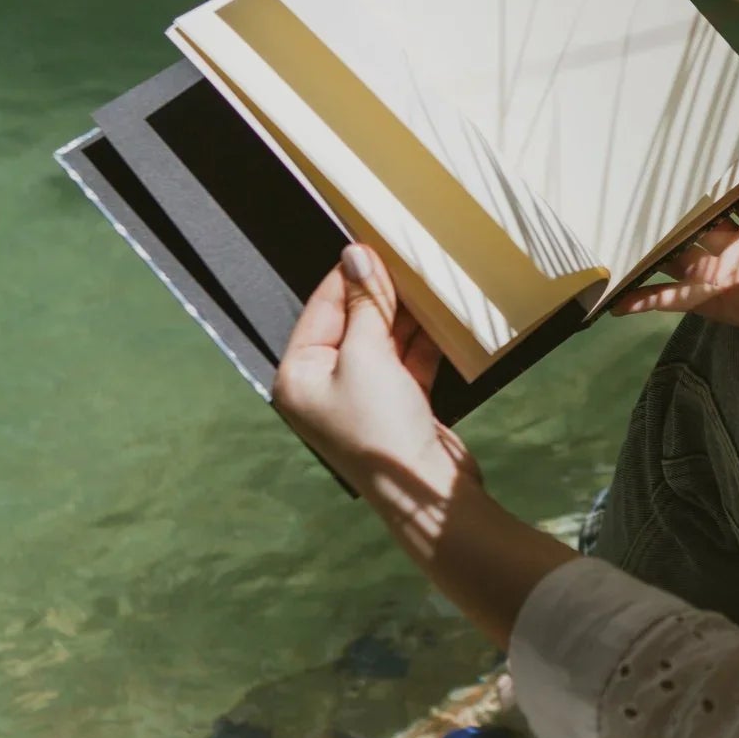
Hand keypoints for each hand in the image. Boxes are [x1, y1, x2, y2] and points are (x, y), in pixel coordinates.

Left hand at [274, 245, 479, 552]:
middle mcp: (324, 385)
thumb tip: (357, 256)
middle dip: (380, 294)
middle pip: (352, 322)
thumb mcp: (367, 356)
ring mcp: (362, 395)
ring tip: (426, 281)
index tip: (373, 245)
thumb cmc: (381, 428)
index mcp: (298, 375)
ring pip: (382, 339)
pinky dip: (422, 339)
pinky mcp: (397, 403)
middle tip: (406, 259)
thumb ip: (364, 304)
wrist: (424, 492)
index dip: (349, 276)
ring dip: (404, 314)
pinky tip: (440, 315)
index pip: (322, 308)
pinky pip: (406, 359)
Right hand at [611, 164, 738, 363]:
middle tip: (625, 186)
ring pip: (674, 256)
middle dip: (662, 207)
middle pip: (689, 221)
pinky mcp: (724, 301)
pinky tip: (617, 300)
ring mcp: (727, 272)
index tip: (666, 157)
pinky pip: (677, 300)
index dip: (696, 177)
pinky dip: (647, 300)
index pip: (719, 191)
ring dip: (645, 249)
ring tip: (608, 234)